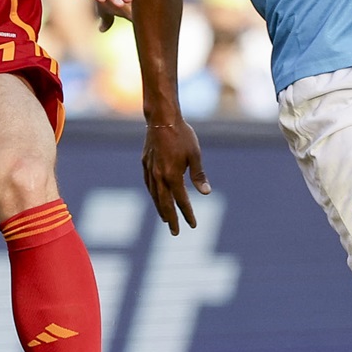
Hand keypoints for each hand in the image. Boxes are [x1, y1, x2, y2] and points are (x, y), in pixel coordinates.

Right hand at [141, 111, 209, 234]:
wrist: (161, 119)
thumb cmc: (182, 135)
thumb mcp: (195, 155)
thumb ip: (199, 175)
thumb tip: (206, 193)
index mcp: (172, 176)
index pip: (181, 201)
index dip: (188, 214)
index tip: (193, 225)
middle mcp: (159, 176)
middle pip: (165, 204)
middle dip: (171, 219)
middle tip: (175, 232)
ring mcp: (150, 170)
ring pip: (154, 196)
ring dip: (160, 209)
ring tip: (165, 219)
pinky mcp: (145, 163)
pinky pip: (148, 185)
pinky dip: (153, 195)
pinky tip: (155, 197)